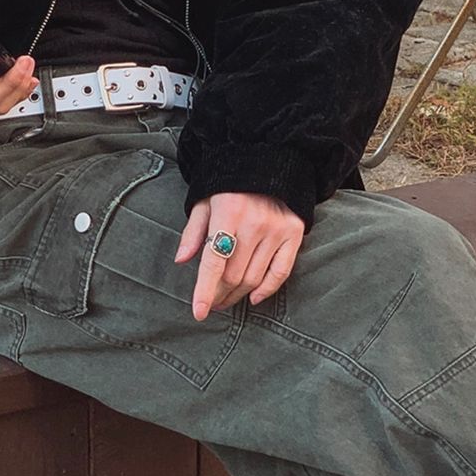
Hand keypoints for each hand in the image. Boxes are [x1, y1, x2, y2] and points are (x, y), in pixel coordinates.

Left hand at [175, 192, 304, 320]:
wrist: (268, 162)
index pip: (214, 261)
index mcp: (228, 212)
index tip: (199, 312)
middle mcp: (254, 223)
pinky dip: (267, 290)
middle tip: (212, 302)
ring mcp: (276, 229)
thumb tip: (181, 260)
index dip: (205, 290)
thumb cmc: (229, 184)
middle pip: (233, 274)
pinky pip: (281, 272)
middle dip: (219, 294)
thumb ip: (193, 231)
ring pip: (254, 278)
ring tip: (227, 300)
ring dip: (238, 295)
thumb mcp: (206, 200)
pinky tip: (253, 298)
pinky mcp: (294, 233)